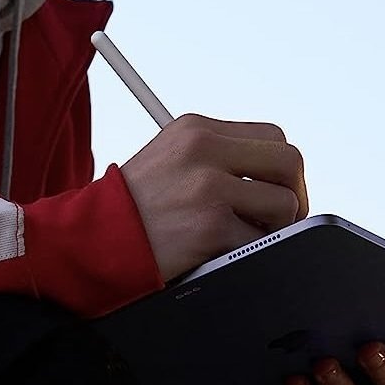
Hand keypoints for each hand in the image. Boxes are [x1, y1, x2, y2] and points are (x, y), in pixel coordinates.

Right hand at [121, 114, 308, 281]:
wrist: (90, 241)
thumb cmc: (132, 209)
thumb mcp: (169, 159)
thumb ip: (218, 158)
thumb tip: (275, 179)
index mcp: (197, 129)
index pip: (272, 135)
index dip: (281, 168)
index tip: (275, 190)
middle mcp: (204, 150)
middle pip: (288, 161)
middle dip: (294, 195)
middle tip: (280, 221)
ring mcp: (208, 188)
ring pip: (283, 205)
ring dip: (272, 230)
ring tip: (241, 238)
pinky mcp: (210, 226)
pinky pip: (259, 243)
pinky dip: (248, 255)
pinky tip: (221, 253)